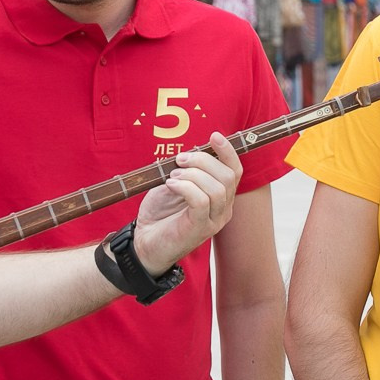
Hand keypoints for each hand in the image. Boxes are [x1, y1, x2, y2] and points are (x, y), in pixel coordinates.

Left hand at [130, 133, 240, 271]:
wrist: (144, 243)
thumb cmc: (159, 215)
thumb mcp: (174, 186)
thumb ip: (186, 171)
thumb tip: (189, 152)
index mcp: (221, 198)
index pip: (235, 171)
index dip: (228, 152)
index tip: (214, 136)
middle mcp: (223, 210)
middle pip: (227, 176)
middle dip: (203, 160)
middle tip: (179, 159)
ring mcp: (214, 221)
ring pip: (217, 188)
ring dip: (192, 175)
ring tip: (172, 177)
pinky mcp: (200, 228)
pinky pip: (201, 201)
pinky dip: (185, 187)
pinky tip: (170, 185)